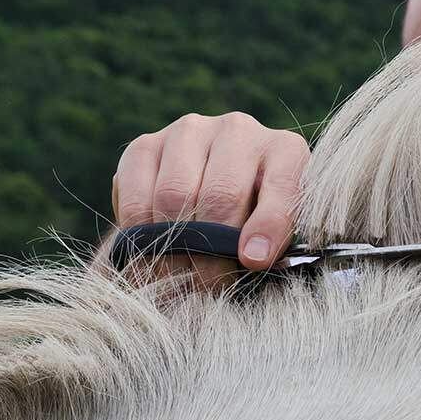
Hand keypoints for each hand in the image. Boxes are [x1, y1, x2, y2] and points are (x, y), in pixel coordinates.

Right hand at [111, 112, 308, 287]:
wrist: (205, 203)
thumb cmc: (253, 229)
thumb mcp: (278, 238)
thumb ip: (274, 244)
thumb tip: (252, 258)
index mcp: (285, 151)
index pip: (283, 184)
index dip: (269, 225)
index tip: (253, 261)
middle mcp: (239, 131)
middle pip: (221, 194)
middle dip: (212, 252)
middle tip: (207, 288)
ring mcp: (190, 132)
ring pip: (174, 194)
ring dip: (172, 247)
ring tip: (175, 282)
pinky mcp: (146, 146)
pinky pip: (135, 194)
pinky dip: (139, 234)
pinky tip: (148, 259)